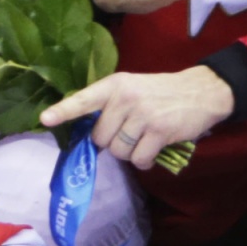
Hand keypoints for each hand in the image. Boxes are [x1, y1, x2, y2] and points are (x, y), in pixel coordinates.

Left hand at [39, 64, 234, 167]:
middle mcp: (125, 98)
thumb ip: (112, 106)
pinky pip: (138, 159)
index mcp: (115, 85)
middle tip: (132, 132)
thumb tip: (92, 137)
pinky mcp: (158, 131)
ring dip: (130, 153)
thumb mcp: (133, 88)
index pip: (84, 99)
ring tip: (145, 138)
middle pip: (100, 138)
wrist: (202, 91)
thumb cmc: (162, 93)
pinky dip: (145, 161)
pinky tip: (154, 149)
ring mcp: (141, 114)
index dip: (63, 111)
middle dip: (113, 142)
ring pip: (118, 151)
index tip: (44, 119)